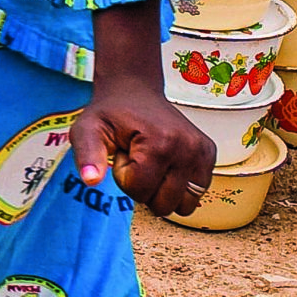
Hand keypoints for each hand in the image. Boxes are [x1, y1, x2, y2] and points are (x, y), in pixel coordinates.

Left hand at [71, 81, 214, 218]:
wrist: (133, 90)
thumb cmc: (110, 113)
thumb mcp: (87, 129)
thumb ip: (87, 154)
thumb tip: (91, 181)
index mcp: (161, 142)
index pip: (139, 190)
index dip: (123, 176)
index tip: (122, 152)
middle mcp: (188, 148)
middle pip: (163, 204)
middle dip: (143, 186)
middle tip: (136, 157)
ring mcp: (203, 153)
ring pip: (182, 206)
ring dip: (161, 191)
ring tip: (150, 162)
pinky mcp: (209, 155)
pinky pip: (195, 195)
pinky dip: (177, 187)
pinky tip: (165, 163)